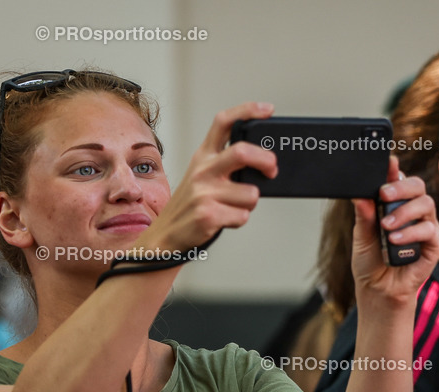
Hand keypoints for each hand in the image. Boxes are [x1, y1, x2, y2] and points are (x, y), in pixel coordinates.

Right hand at [136, 102, 278, 252]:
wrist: (165, 234)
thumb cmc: (190, 204)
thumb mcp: (202, 174)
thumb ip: (227, 163)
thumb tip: (264, 162)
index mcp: (203, 155)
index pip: (224, 122)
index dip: (248, 111)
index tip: (268, 110)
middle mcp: (203, 170)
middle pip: (242, 152)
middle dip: (266, 160)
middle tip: (272, 170)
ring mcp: (204, 192)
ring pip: (251, 193)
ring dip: (250, 204)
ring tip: (232, 206)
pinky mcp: (207, 215)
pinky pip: (243, 216)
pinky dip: (240, 220)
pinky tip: (224, 219)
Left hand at [350, 158, 438, 306]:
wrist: (378, 290)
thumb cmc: (371, 261)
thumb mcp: (361, 236)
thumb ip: (364, 215)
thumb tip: (360, 194)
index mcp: (394, 205)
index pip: (398, 181)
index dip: (394, 170)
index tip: (388, 161)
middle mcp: (412, 211)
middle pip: (417, 186)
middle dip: (402, 186)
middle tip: (384, 194)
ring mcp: (425, 226)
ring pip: (426, 204)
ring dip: (404, 212)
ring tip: (385, 226)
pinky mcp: (434, 244)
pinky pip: (429, 230)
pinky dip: (411, 233)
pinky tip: (395, 240)